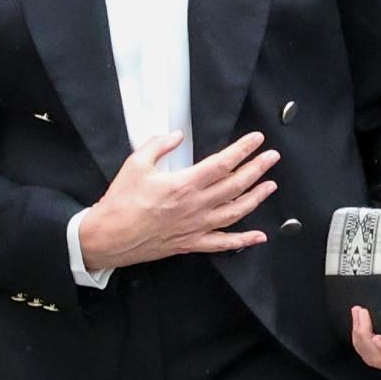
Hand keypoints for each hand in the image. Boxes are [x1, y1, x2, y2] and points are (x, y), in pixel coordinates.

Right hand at [78, 130, 278, 269]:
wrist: (107, 237)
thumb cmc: (120, 202)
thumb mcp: (135, 164)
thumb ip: (158, 145)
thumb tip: (176, 135)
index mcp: (184, 184)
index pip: (222, 164)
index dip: (243, 150)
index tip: (257, 140)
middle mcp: (195, 206)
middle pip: (235, 185)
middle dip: (257, 169)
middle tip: (272, 157)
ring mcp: (196, 226)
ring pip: (235, 212)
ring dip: (256, 198)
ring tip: (270, 186)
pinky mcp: (190, 243)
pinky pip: (222, 243)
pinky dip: (243, 240)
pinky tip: (259, 236)